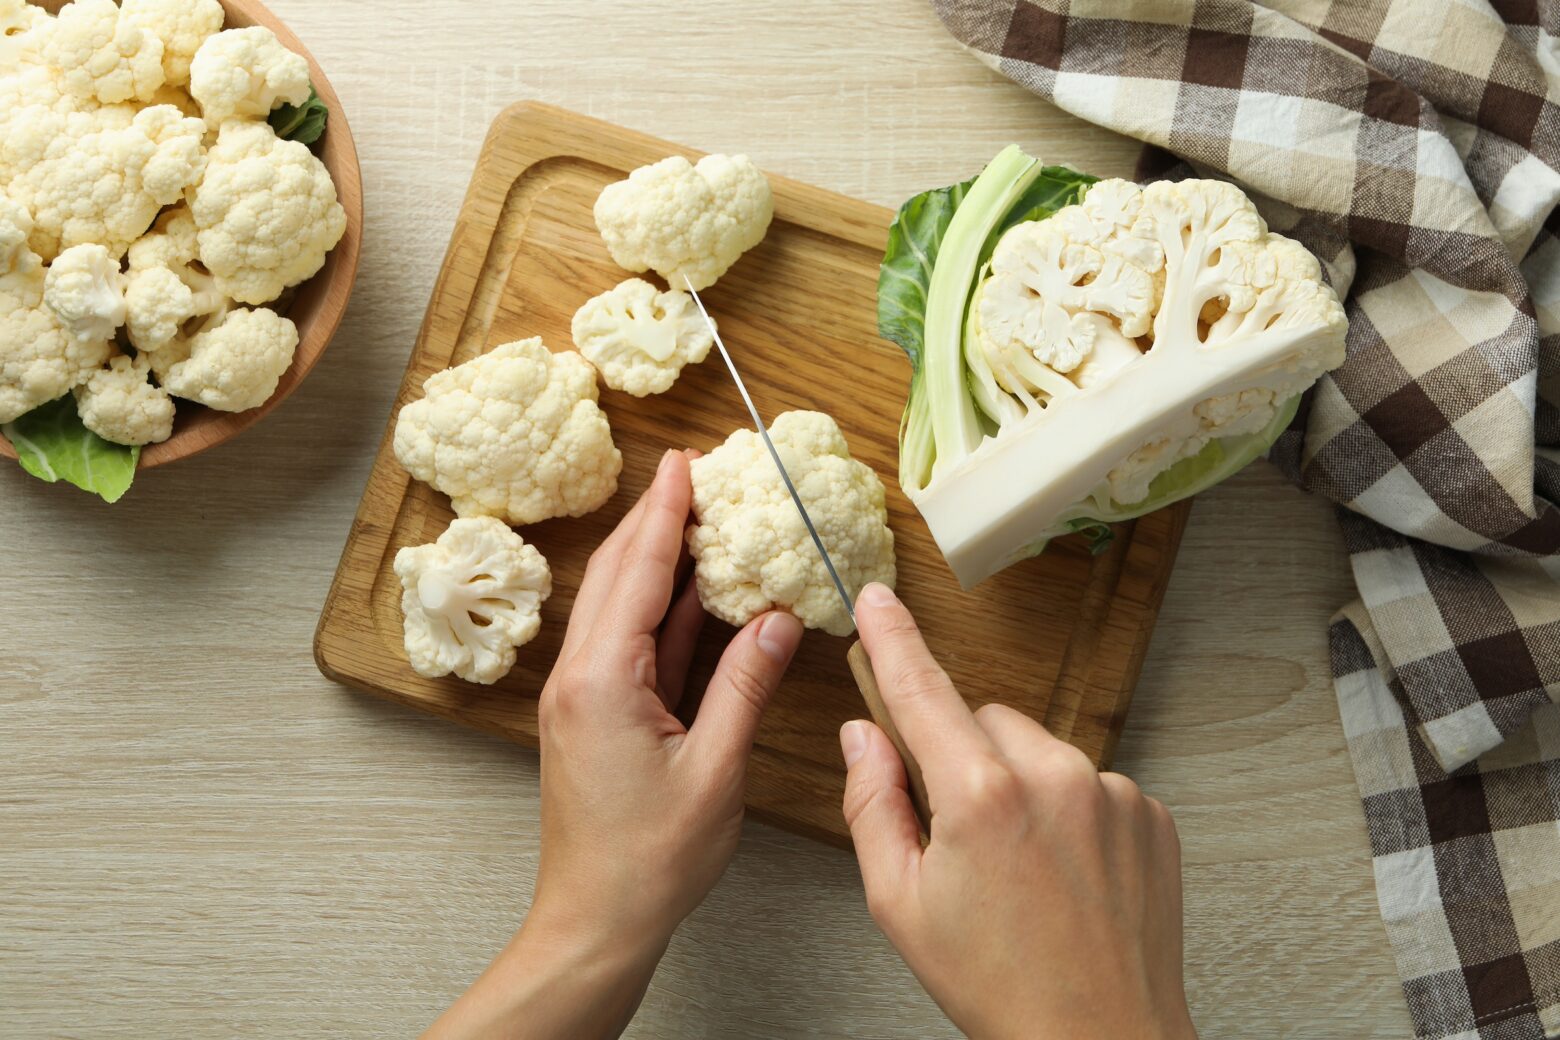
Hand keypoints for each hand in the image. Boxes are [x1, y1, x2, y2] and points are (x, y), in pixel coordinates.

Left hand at [425, 449, 804, 1039]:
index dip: (666, 513)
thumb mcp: (715, 771)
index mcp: (602, 681)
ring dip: (654, 557)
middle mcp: (579, 677)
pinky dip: (658, 608)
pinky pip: (625, 641)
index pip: (639, 573)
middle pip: (618, 574)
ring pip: (618, 604)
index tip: (686, 463)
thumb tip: (779, 621)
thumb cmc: (650, 861)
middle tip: (694, 473)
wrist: (594, 920)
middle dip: (655, 518)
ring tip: (695, 516)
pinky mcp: (591, 714)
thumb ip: (746, 686)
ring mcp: (580, 695)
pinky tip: (692, 594)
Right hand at [841, 584, 1194, 1039]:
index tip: (879, 599)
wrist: (1100, 1039)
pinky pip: (1088, 779)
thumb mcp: (899, 904)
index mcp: (982, 797)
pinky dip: (1068, 808)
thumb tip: (863, 737)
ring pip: (1037, 749)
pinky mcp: (1150, 810)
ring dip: (1017, 782)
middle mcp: (1055, 777)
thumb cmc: (998, 985)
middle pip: (983, 720)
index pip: (923, 691)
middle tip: (959, 833)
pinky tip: (1062, 870)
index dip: (894, 639)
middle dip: (961, 756)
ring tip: (1020, 865)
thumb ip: (872, 804)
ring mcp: (1112, 791)